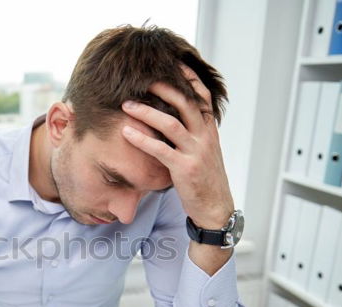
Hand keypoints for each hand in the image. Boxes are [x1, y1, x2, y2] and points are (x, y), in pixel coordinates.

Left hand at [120, 64, 233, 229]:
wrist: (215, 208)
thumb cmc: (204, 179)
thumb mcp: (204, 151)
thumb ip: (194, 132)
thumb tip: (178, 115)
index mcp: (210, 130)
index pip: (202, 96)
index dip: (188, 79)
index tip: (173, 63)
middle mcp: (205, 137)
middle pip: (185, 103)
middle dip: (163, 88)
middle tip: (141, 80)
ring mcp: (196, 152)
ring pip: (171, 124)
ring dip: (147, 112)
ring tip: (126, 104)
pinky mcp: (184, 169)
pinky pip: (160, 150)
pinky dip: (142, 140)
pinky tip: (126, 133)